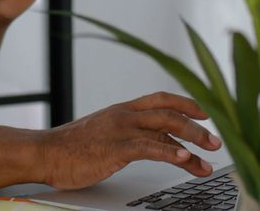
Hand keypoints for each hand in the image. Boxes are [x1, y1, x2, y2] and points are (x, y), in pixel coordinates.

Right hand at [36, 92, 222, 189]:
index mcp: (122, 110)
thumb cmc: (71, 148)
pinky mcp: (116, 148)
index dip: (186, 104)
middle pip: (170, 113)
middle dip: (197, 127)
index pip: (161, 100)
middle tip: (215, 142)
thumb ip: (126, 134)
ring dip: (191, 141)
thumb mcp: (103, 135)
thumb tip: (149, 143)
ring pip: (165, 128)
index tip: (205, 113)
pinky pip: (149, 148)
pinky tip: (184, 158)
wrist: (44, 153)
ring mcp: (121, 130)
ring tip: (207, 156)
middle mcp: (125, 115)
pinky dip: (170, 152)